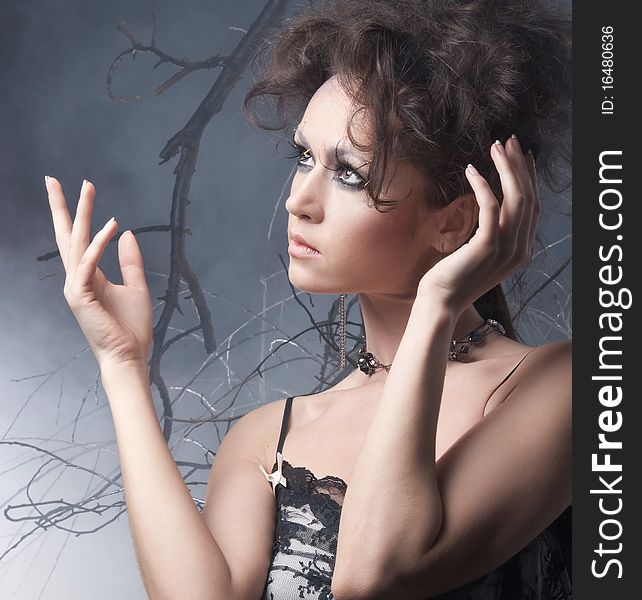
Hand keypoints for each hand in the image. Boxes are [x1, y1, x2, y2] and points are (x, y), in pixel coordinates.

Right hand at [45, 177, 152, 370]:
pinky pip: (88, 262)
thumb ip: (130, 261)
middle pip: (67, 235)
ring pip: (75, 242)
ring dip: (82, 214)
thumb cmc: (131, 327)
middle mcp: (78, 278)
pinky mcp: (80, 295)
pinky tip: (110, 225)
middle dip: (61, 206)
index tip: (75, 189)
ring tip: (87, 187)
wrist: (129, 355)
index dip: (75, 215)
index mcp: (89, 276)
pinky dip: (98, 243)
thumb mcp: (136, 286)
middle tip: (53, 178)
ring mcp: (76, 287)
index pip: (78, 240)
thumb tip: (125, 233)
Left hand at [416, 135, 539, 312]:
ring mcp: (506, 249)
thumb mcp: (480, 253)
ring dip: (506, 168)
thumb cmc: (453, 277)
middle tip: (508, 141)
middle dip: (520, 165)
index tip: (521, 155)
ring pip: (516, 198)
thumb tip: (492, 206)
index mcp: (521, 250)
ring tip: (495, 147)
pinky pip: (491, 207)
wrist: (440, 302)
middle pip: (528, 197)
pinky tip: (472, 170)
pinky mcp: (487, 246)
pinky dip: (483, 185)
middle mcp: (520, 250)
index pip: (533, 207)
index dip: (529, 178)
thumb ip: (493, 233)